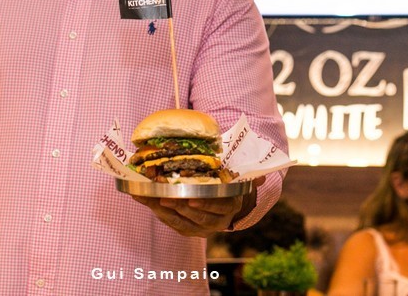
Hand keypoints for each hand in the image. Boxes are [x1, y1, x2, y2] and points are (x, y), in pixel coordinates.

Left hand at [130, 177, 261, 237]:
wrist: (226, 203)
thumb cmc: (229, 184)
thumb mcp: (240, 179)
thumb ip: (251, 177)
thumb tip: (262, 177)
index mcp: (230, 206)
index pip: (218, 206)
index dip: (206, 203)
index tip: (192, 198)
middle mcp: (217, 222)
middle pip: (196, 216)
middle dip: (179, 206)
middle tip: (164, 196)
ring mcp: (201, 228)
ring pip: (180, 222)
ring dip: (162, 209)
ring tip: (148, 196)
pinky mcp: (187, 230)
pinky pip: (171, 223)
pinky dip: (156, 210)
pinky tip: (144, 198)